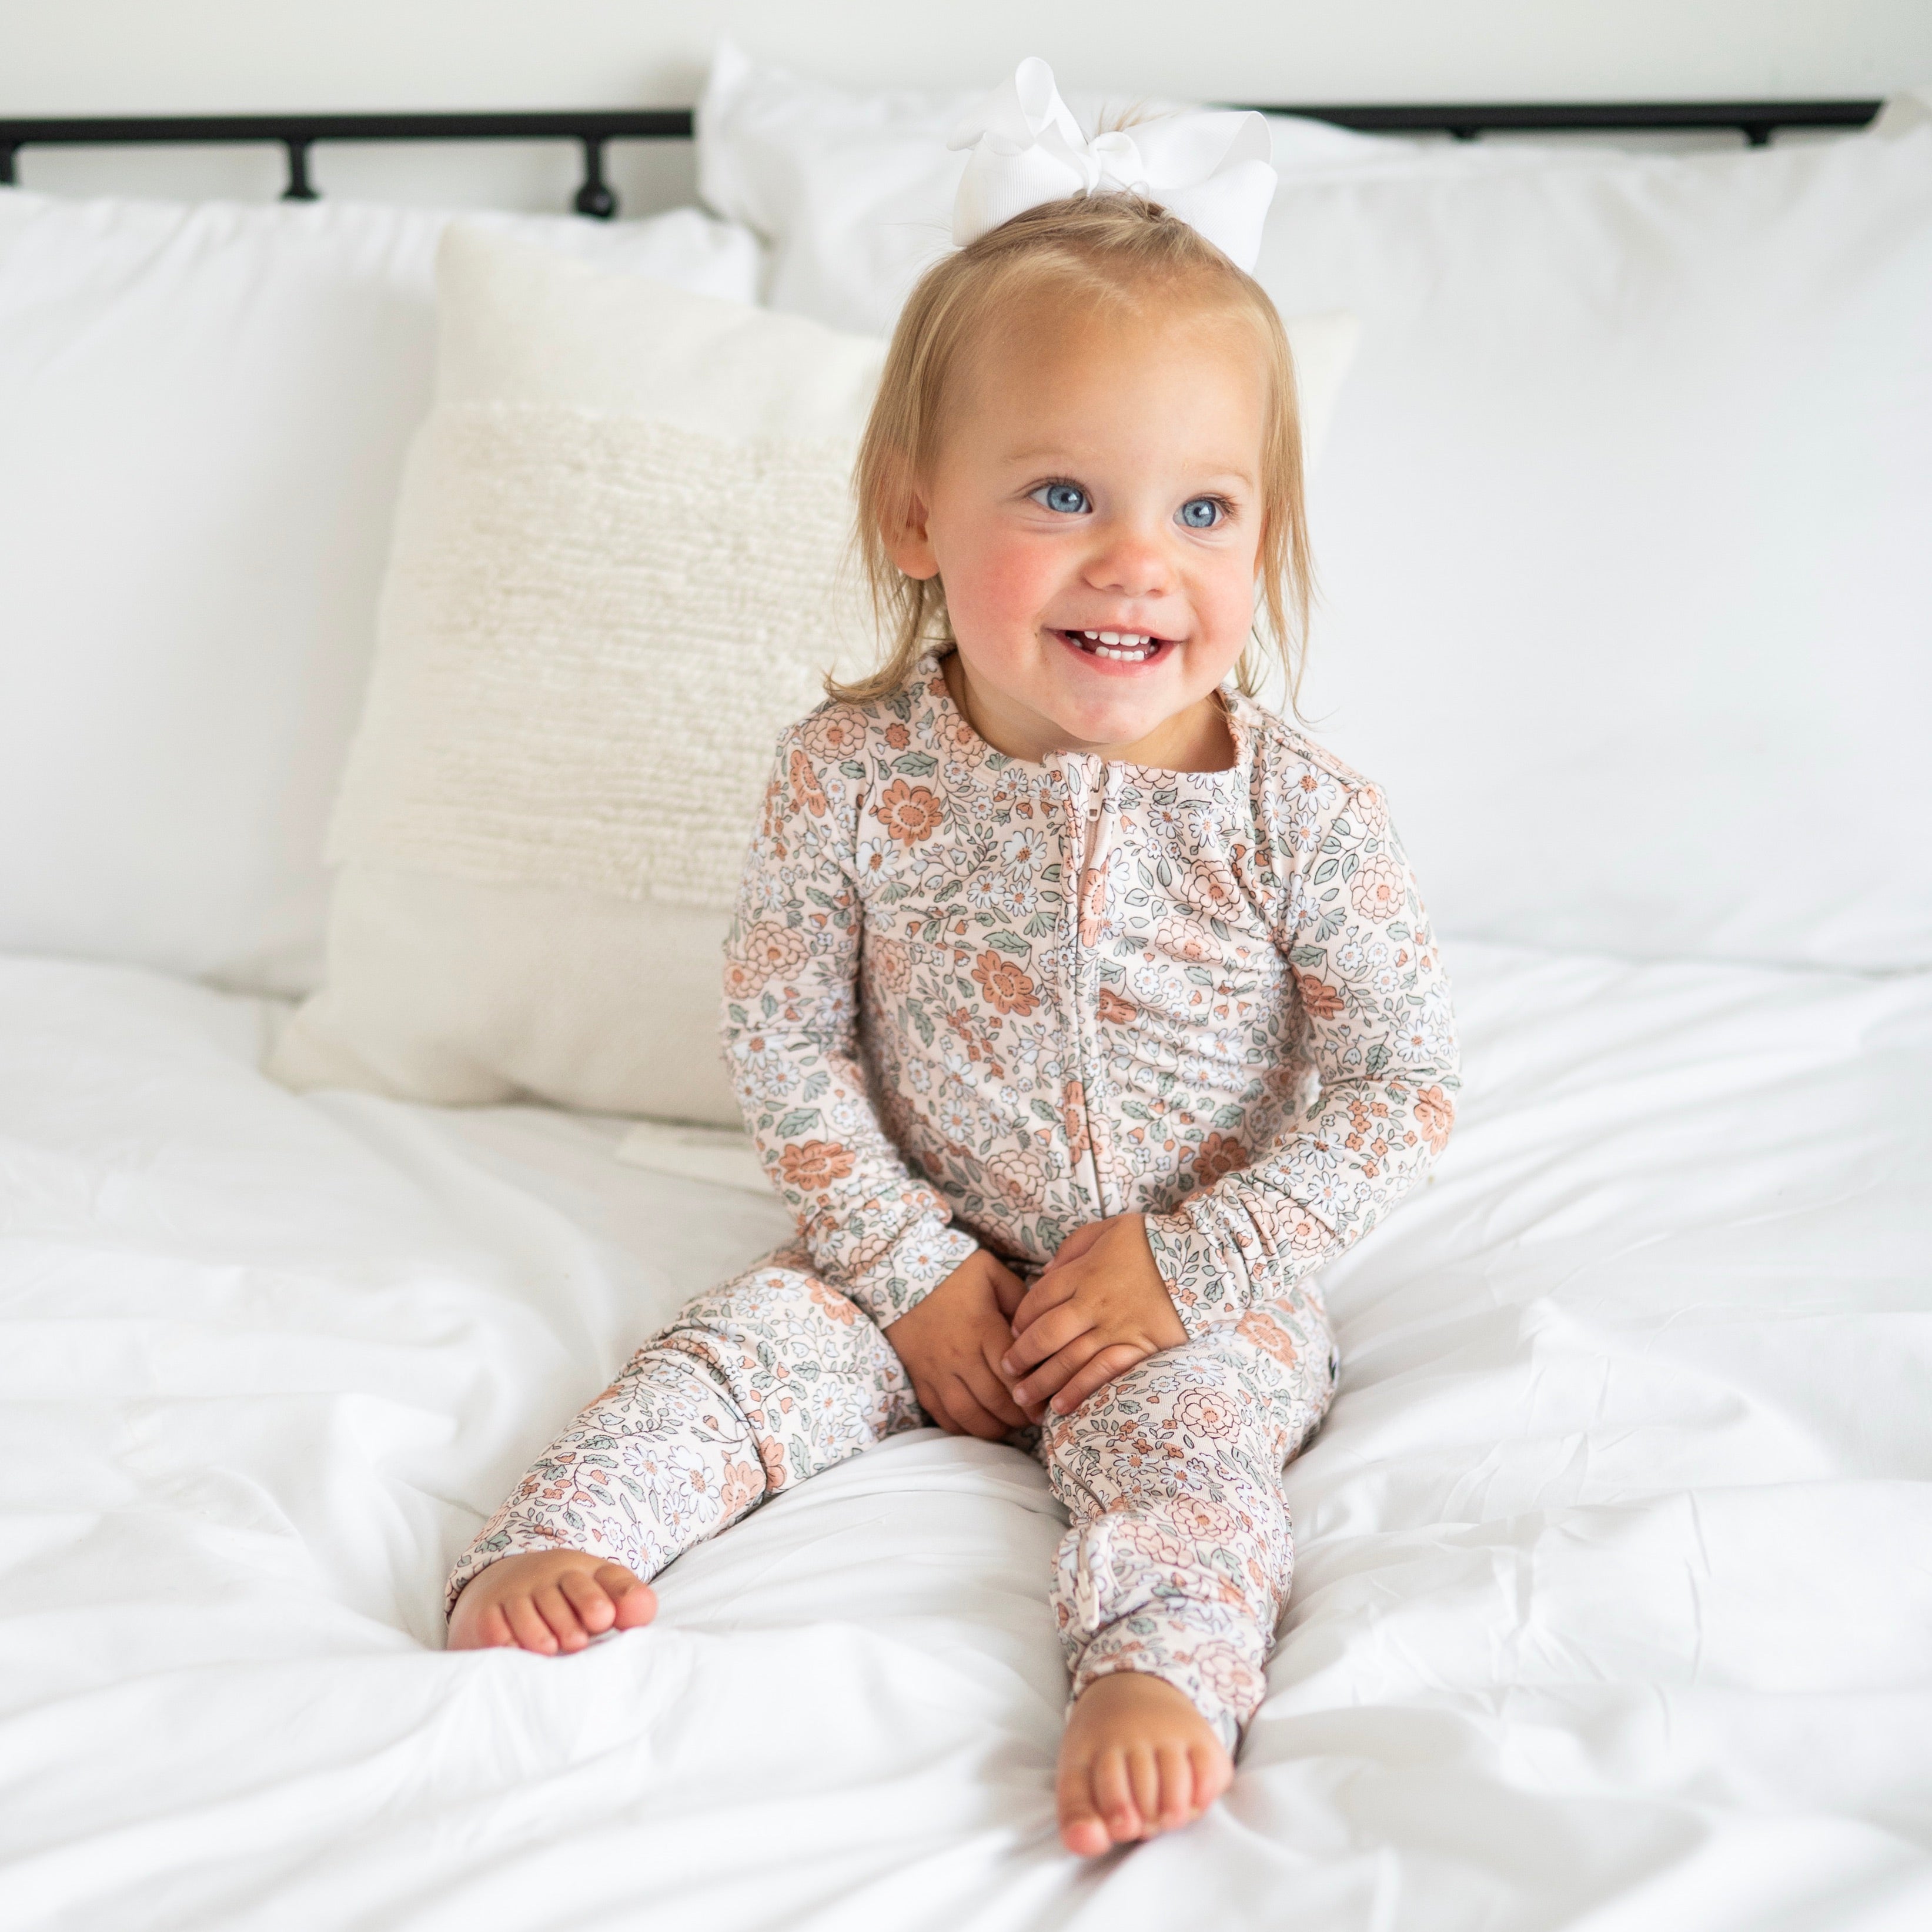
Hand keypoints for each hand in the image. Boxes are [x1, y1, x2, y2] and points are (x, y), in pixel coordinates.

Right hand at [447, 1548, 655, 1653]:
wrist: (503, 1581)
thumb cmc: (567, 1593)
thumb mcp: (601, 1585)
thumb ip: (628, 1597)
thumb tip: (642, 1611)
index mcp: (573, 1571)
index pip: (583, 1582)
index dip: (592, 1600)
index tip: (604, 1619)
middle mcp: (540, 1580)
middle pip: (553, 1602)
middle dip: (567, 1624)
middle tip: (577, 1642)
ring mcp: (511, 1596)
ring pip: (523, 1617)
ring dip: (537, 1635)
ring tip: (550, 1649)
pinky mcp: (485, 1615)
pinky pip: (494, 1632)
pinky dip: (506, 1644)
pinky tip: (517, 1653)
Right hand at [884, 1248, 1031, 1439]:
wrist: (898, 1275)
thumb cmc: (952, 1274)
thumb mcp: (992, 1273)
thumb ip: (1020, 1298)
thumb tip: (1038, 1327)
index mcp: (982, 1329)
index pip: (1012, 1373)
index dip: (1031, 1395)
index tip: (1044, 1406)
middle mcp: (960, 1356)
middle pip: (993, 1400)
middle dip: (1018, 1416)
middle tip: (1033, 1420)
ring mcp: (937, 1372)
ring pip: (968, 1414)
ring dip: (992, 1428)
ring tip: (1009, 1426)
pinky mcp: (920, 1380)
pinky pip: (942, 1415)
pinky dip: (963, 1428)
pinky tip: (979, 1426)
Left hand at [1003, 1214, 1186, 1415]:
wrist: (1205, 1256)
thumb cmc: (1152, 1241)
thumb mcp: (1108, 1229)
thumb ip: (1073, 1248)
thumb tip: (1044, 1272)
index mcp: (1085, 1272)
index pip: (1039, 1299)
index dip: (1021, 1318)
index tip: (1013, 1334)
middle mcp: (1096, 1302)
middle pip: (1047, 1334)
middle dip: (1022, 1356)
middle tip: (1007, 1371)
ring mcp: (1119, 1328)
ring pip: (1070, 1359)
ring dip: (1043, 1381)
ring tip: (1023, 1398)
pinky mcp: (1142, 1347)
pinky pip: (1104, 1373)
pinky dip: (1080, 1390)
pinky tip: (1062, 1406)